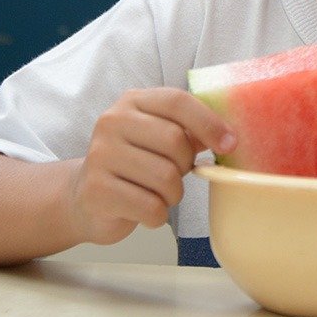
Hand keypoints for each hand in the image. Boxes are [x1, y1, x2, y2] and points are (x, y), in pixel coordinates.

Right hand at [68, 87, 235, 244]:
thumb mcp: (160, 139)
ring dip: (173, 194)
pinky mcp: (96, 190)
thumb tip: (229, 136)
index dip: (208, 122)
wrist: (87, 199)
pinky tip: (143, 210)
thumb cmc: (135, 166)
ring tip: (158, 193)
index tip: (230, 143)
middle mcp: (112, 122)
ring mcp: (100, 155)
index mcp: (132, 102)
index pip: (177, 101)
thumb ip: (189, 131)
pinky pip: (150, 207)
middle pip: (174, 141)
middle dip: (185, 166)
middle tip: (175, 175)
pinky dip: (157, 215)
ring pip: (165, 177)